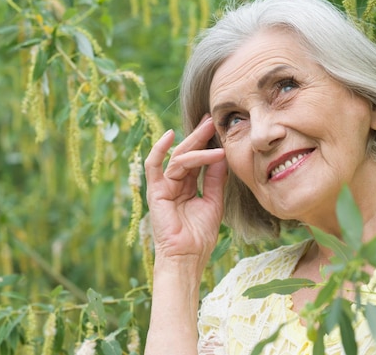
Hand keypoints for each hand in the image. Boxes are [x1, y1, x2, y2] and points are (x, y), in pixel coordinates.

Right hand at [144, 115, 227, 266]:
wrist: (188, 256)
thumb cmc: (200, 235)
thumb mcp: (214, 201)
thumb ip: (216, 179)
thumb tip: (222, 155)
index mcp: (187, 186)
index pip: (196, 159)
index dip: (206, 143)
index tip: (218, 127)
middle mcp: (174, 183)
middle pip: (186, 154)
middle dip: (199, 136)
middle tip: (211, 120)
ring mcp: (163, 186)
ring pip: (178, 158)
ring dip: (195, 146)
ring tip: (210, 134)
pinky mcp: (155, 191)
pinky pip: (153, 165)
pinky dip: (159, 149)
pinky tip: (170, 135)